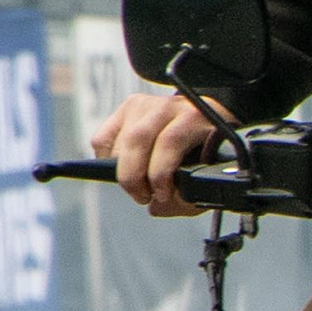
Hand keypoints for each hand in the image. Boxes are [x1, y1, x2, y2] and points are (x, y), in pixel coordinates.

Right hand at [88, 85, 227, 216]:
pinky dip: (107, 160)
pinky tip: (126, 169)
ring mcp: (145, 104)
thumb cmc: (208, 152)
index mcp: (196, 117)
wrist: (208, 122)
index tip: (161, 195)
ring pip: (118, 141)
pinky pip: (102, 138)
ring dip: (123, 172)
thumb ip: (187, 196)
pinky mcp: (127, 108)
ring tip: (138, 187)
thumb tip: (156, 207)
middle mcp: (169, 106)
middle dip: (133, 177)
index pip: (169, 142)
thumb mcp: (209, 174)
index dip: (160, 174)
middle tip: (142, 197)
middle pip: (137, 140)